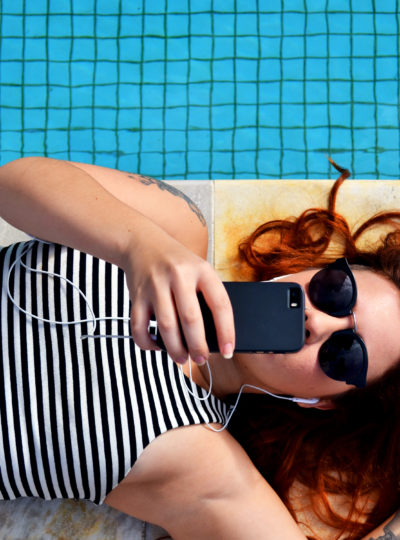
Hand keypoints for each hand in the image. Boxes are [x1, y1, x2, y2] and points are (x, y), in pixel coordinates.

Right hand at [121, 221, 234, 364]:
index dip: (226, 331)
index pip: (220, 304)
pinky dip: (147, 342)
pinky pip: (139, 327)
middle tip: (202, 360)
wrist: (142, 242)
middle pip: (191, 319)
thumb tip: (213, 338)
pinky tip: (156, 346)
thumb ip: (206, 296)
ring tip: (182, 358)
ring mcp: (155, 285)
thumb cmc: (178, 263)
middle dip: (198, 346)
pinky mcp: (137, 295)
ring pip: (166, 327)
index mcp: (202, 270)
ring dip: (175, 349)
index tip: (228, 351)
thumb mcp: (198, 270)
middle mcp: (179, 276)